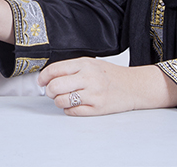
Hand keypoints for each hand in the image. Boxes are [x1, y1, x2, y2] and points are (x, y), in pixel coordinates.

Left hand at [38, 58, 176, 115]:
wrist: (135, 86)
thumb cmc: (111, 75)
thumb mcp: (91, 64)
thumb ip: (72, 68)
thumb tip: (49, 77)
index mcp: (85, 64)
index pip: (55, 70)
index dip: (43, 77)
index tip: (41, 81)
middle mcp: (88, 78)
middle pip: (55, 86)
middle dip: (49, 91)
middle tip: (51, 92)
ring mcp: (93, 94)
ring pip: (61, 100)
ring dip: (58, 101)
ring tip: (64, 98)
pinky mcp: (97, 108)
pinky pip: (72, 111)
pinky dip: (68, 109)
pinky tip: (74, 105)